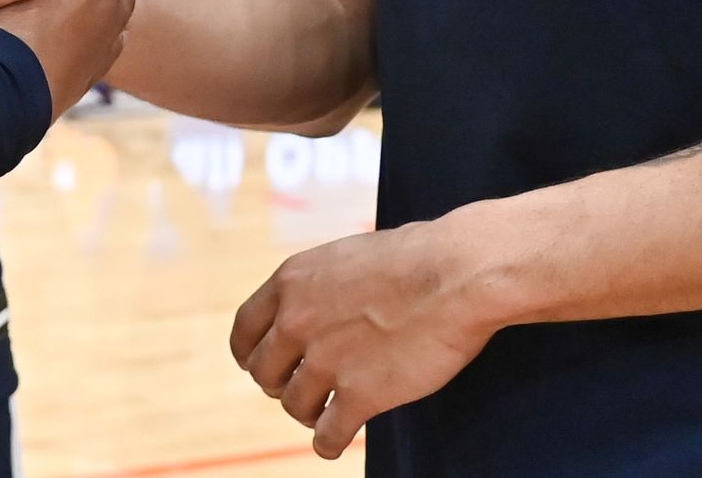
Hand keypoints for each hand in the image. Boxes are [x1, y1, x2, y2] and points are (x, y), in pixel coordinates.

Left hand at [228, 215, 505, 457]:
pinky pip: (327, 435)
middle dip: (279, 383)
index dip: (250, 352)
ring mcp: (326, 360)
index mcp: (290, 282)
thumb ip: (319, 287)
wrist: (456, 274)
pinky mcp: (360, 394)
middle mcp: (297, 321)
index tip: (258, 363)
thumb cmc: (415, 258)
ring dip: (307, 412)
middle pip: (263, 371)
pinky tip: (333, 442)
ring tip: (323, 413)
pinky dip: (328, 443)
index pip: (245, 329)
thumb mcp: (345, 257)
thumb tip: (314, 308)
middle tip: (300, 387)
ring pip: (292, 405)